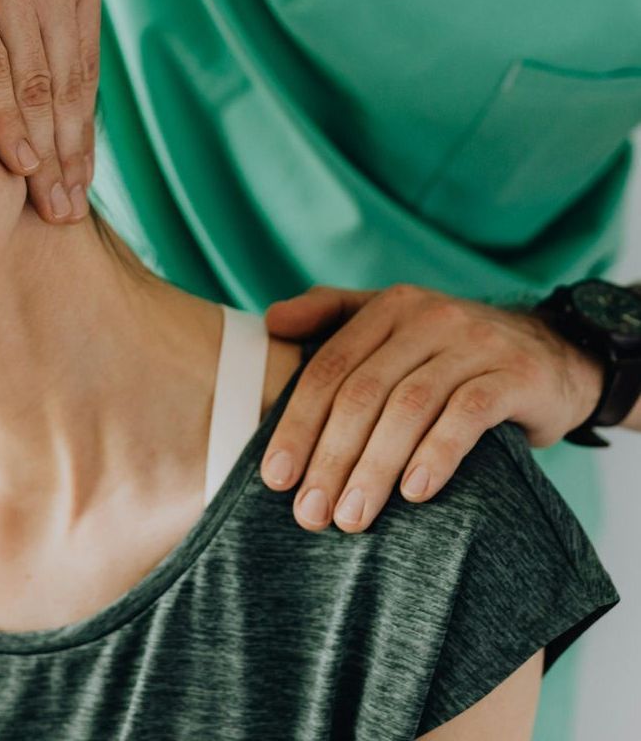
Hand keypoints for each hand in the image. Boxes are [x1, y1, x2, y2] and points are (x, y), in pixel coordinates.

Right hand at [0, 0, 102, 225]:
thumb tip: (36, 19)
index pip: (86, 66)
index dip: (86, 125)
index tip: (85, 170)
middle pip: (72, 88)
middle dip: (76, 156)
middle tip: (75, 211)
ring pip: (40, 88)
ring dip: (49, 154)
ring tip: (52, 205)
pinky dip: (8, 122)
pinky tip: (18, 163)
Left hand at [259, 284, 605, 532]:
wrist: (555, 352)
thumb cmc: (452, 350)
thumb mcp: (395, 322)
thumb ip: (332, 315)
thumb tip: (271, 322)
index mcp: (389, 308)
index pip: (329, 368)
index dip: (297, 423)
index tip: (275, 478)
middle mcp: (428, 317)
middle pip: (363, 391)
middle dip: (330, 456)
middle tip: (310, 512)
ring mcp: (473, 343)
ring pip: (408, 407)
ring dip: (374, 467)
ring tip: (353, 517)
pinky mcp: (515, 374)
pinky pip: (467, 416)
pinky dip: (436, 455)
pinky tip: (413, 494)